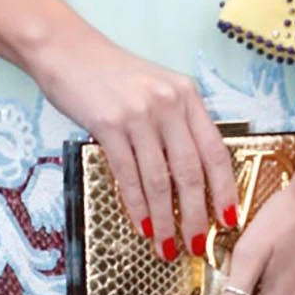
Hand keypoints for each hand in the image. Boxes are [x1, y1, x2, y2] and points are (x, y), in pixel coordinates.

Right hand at [23, 29, 237, 261]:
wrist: (66, 49)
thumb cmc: (111, 75)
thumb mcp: (156, 89)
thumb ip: (176, 123)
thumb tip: (191, 177)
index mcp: (187, 96)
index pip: (216, 150)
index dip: (225, 189)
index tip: (228, 218)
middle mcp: (169, 104)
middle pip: (191, 171)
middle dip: (196, 215)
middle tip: (197, 244)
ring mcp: (139, 114)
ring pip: (160, 180)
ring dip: (164, 219)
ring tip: (167, 245)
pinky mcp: (108, 124)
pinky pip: (128, 175)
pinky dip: (137, 206)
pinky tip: (142, 225)